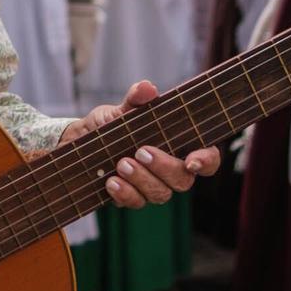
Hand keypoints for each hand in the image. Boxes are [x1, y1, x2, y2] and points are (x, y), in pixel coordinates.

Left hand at [57, 81, 218, 207]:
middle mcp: (171, 169)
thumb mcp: (122, 108)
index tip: (192, 162)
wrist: (82, 139)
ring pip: (160, 194)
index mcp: (180, 145)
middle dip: (163, 168)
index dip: (206, 162)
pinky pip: (136, 202)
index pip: (208, 158)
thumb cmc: (112, 122)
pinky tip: (110, 181)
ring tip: (121, 163)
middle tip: (140, 152)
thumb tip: (146, 88)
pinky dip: (124, 193)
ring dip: (141, 180)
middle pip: (183, 181)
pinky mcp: (133, 197)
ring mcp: (153, 186)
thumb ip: (136, 100)